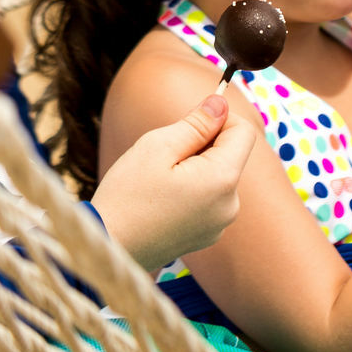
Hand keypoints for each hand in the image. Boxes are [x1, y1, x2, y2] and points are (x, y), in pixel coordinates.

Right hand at [90, 95, 257, 271]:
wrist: (108, 249)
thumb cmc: (127, 196)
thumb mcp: (158, 146)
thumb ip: (196, 123)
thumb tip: (221, 103)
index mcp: (223, 180)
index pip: (243, 132)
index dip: (219, 118)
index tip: (189, 122)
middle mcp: (231, 205)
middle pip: (230, 154)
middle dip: (203, 145)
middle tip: (164, 158)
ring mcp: (220, 224)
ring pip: (217, 176)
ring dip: (195, 167)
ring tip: (159, 182)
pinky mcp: (207, 235)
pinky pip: (209, 199)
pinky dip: (191, 190)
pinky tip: (161, 201)